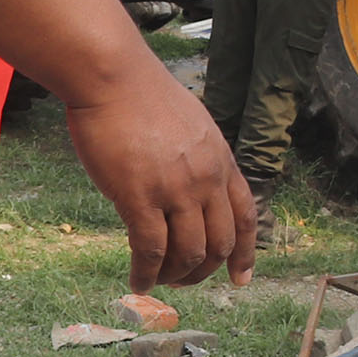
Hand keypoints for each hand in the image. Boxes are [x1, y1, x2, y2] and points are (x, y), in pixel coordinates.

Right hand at [0, 0, 255, 291]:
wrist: (111, 74)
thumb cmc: (139, 92)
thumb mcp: (189, 123)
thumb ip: (196, 156)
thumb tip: (191, 184)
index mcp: (220, 158)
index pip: (246, 215)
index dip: (245, 252)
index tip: (240, 278)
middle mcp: (206, 177)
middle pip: (219, 242)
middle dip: (205, 270)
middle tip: (184, 280)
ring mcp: (175, 189)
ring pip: (188, 254)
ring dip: (176, 276)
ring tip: (160, 281)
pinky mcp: (139, 197)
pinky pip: (151, 251)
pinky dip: (147, 274)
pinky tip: (138, 283)